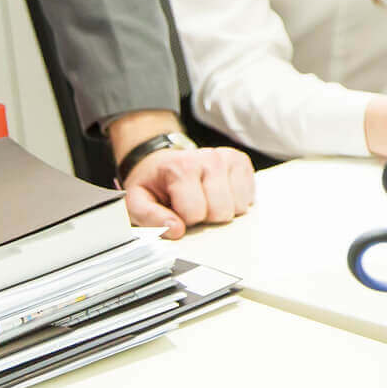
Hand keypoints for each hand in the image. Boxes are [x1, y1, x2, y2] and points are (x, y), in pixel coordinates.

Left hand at [121, 146, 254, 238]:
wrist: (161, 160)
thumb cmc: (152, 183)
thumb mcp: (137, 202)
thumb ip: (150, 218)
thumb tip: (176, 230)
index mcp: (182, 167)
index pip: (195, 213)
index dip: (184, 220)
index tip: (176, 210)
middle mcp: (209, 158)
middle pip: (221, 211)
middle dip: (206, 216)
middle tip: (192, 206)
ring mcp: (228, 158)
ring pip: (238, 206)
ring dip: (222, 209)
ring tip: (205, 199)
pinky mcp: (242, 161)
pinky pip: (249, 197)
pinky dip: (235, 201)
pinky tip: (219, 194)